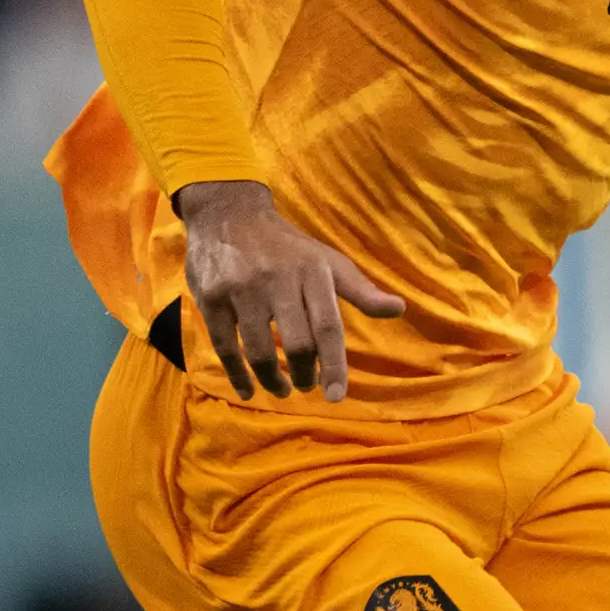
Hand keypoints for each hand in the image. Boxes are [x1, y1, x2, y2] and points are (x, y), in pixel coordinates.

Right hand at [175, 180, 403, 400]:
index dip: (334, 366)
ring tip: (281, 389)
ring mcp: (241, 289)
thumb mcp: (328, 262)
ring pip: (259, 350)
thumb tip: (399, 309)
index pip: (328, 327)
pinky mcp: (210, 297)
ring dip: (272, 379)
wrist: (228, 214)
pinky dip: (237, 375)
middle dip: (303, 375)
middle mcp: (278, 280)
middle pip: (296, 343)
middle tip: (307, 386)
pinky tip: (248, 390)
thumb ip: (361, 291)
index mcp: (313, 273)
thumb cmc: (288, 248)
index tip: (335, 396)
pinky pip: (224, 346)